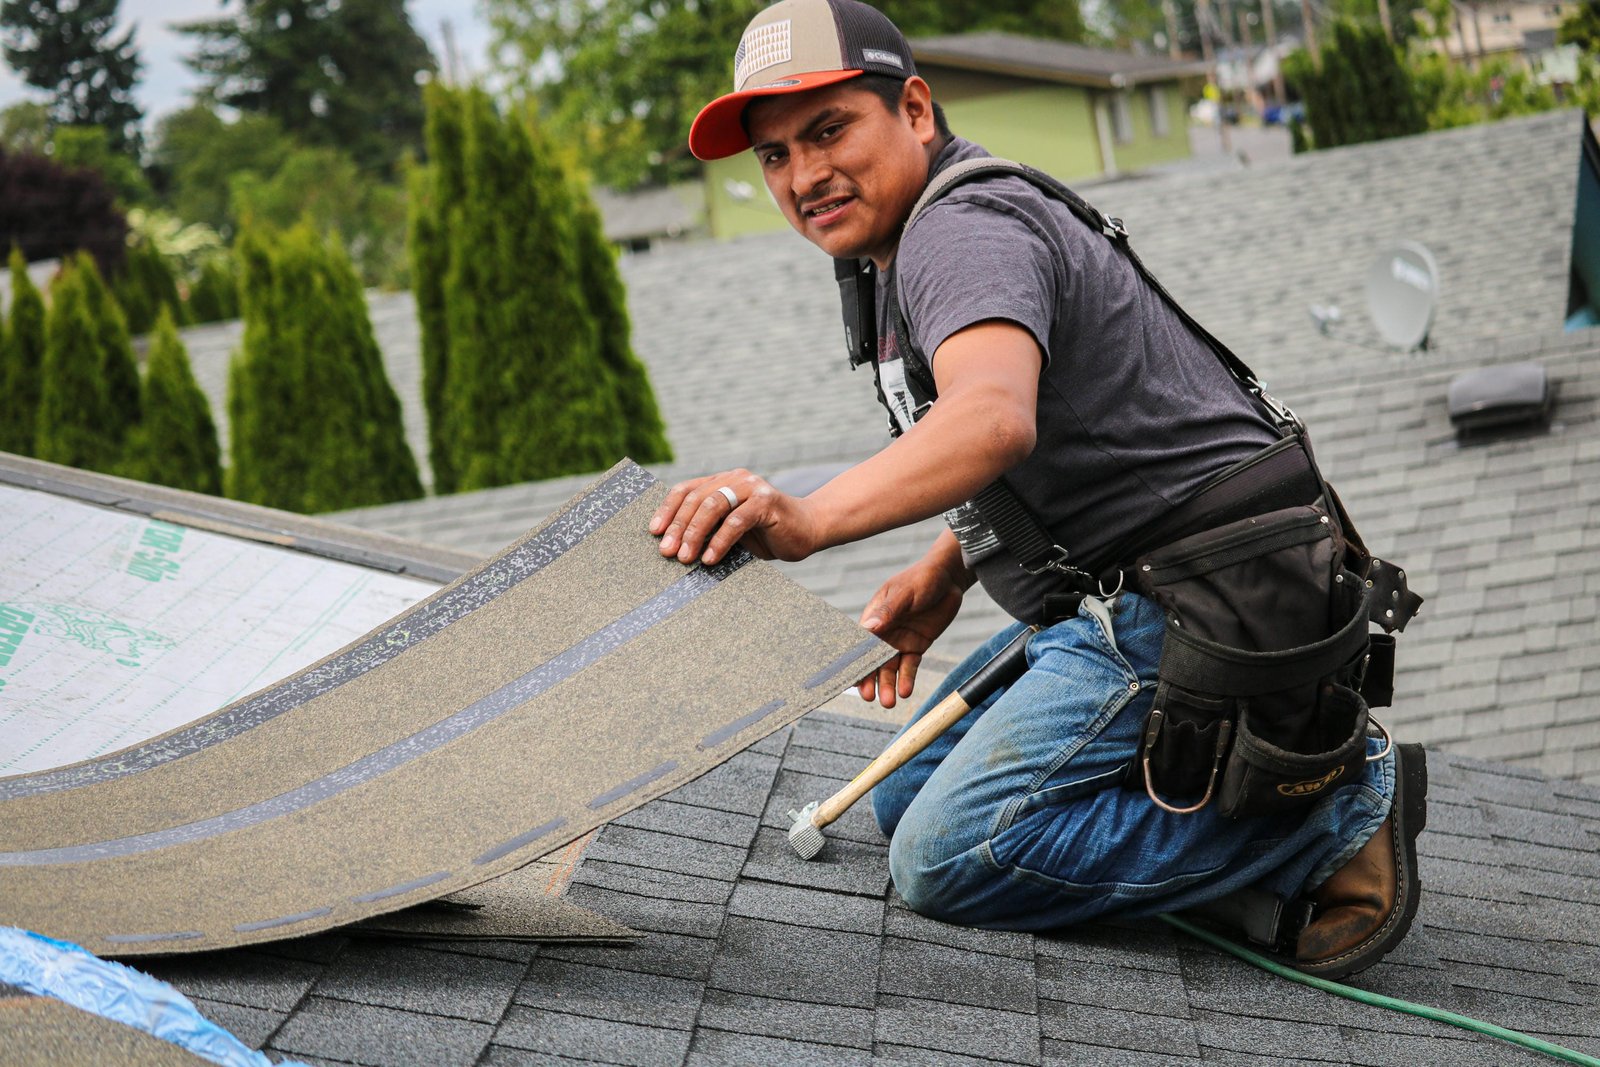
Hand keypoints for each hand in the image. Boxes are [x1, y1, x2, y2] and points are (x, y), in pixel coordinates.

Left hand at [648, 469, 819, 565]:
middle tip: (667, 551)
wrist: (808, 530)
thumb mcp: (731, 530)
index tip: (654, 532)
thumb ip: (709, 529)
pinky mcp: (767, 502)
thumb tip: (672, 545)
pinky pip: (737, 521)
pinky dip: (720, 541)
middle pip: (696, 498)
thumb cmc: (766, 534)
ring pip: (713, 505)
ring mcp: (752, 488)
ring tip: (685, 557)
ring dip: (695, 533)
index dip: (668, 510)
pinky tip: (710, 559)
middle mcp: (736, 479)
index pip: (686, 490)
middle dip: (678, 526)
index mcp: (723, 481)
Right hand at [856, 555, 965, 708]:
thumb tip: (868, 628)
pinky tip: (906, 692)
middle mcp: (884, 633)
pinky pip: (910, 666)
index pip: (859, 643)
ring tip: (888, 703)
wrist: (948, 578)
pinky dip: (907, 679)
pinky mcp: (917, 646)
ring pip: (890, 668)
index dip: (852, 661)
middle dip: (869, 679)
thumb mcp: (905, 593)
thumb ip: (888, 611)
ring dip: (888, 685)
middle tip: (868, 697)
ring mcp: (899, 640)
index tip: (848, 679)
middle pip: (872, 660)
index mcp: (874, 618)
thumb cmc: (922, 579)